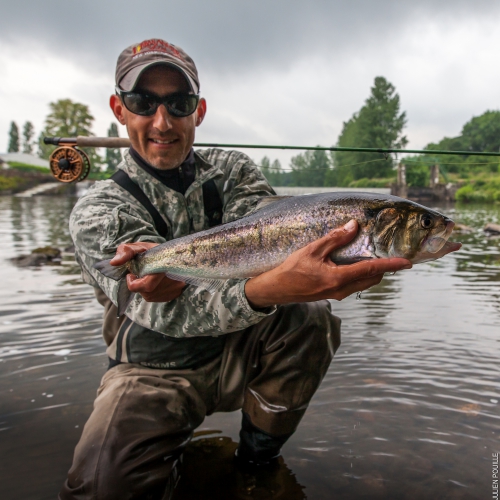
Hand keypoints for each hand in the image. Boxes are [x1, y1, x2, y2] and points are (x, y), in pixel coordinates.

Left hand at [110, 242, 185, 302]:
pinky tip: (155, 281)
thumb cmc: (154, 251)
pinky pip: (159, 297)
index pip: (146, 286)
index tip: (131, 274)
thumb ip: (126, 252)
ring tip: (148, 276)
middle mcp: (173, 280)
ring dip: (145, 288)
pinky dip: (153, 291)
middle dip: (139, 285)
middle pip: (147, 292)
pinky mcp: (178, 292)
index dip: (133, 283)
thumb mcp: (139, 246)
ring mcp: (177, 287)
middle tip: (140, 274)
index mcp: (164, 267)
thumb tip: (114, 262)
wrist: (175, 252)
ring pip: (151, 296)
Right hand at [245, 219, 412, 308]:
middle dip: (385, 268)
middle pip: (372, 278)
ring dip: (373, 272)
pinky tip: (356, 264)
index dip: (391, 265)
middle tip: (391, 254)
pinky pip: (355, 285)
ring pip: (365, 283)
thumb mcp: (312, 250)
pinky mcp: (333, 294)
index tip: (407, 262)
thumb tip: (353, 226)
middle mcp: (342, 289)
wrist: (278, 289)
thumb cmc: (292, 269)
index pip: (371, 269)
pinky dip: (362, 275)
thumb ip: (334, 238)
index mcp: (338, 278)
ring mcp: (338, 294)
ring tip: (376, 257)